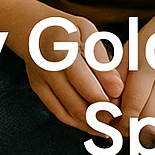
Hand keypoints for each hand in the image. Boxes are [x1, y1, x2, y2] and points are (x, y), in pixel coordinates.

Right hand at [24, 15, 124, 133]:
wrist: (31, 27)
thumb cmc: (66, 27)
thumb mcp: (86, 31)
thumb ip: (101, 59)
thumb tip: (117, 89)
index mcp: (60, 49)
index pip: (84, 83)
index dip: (105, 98)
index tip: (123, 104)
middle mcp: (46, 69)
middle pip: (76, 103)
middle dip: (101, 116)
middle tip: (121, 120)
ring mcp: (40, 82)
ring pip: (69, 113)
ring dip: (92, 124)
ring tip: (113, 127)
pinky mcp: (38, 91)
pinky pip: (59, 114)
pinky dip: (79, 123)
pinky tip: (96, 126)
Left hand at [121, 11, 154, 137]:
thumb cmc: (146, 45)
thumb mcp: (126, 53)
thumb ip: (115, 78)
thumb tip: (106, 106)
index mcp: (147, 66)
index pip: (134, 105)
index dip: (122, 121)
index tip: (113, 124)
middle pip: (150, 120)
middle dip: (133, 130)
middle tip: (122, 129)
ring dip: (152, 131)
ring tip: (139, 126)